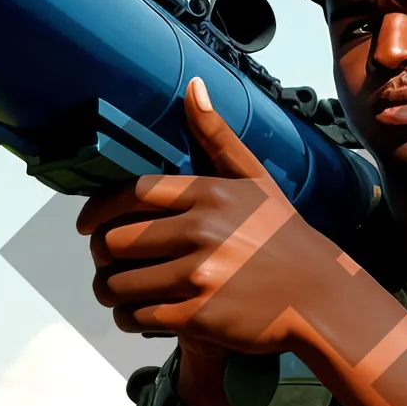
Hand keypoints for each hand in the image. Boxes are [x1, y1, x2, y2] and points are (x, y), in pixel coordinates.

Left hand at [78, 77, 338, 358]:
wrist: (320, 297)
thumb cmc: (285, 238)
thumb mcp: (256, 180)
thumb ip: (217, 137)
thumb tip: (193, 87)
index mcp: (208, 194)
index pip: (130, 194)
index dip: (95, 211)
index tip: (85, 225)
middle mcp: (200, 231)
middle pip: (115, 241)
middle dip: (101, 256)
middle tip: (106, 264)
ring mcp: (199, 275)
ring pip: (119, 284)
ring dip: (109, 291)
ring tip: (116, 292)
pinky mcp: (198, 316)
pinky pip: (138, 316)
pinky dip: (128, 318)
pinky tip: (136, 314)